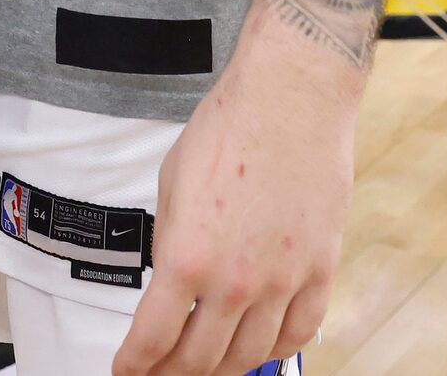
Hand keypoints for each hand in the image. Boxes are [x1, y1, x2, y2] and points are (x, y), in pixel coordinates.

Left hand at [115, 52, 354, 375]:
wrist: (290, 98)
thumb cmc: (228, 128)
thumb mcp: (171, 185)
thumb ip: (170, 243)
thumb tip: (171, 283)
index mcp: (186, 257)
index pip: (152, 338)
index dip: (135, 365)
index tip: (127, 372)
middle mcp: (234, 281)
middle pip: (199, 359)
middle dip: (172, 375)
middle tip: (159, 375)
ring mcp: (282, 281)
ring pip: (249, 356)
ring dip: (221, 371)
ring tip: (204, 370)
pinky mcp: (319, 271)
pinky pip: (298, 332)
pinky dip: (274, 351)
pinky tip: (258, 351)